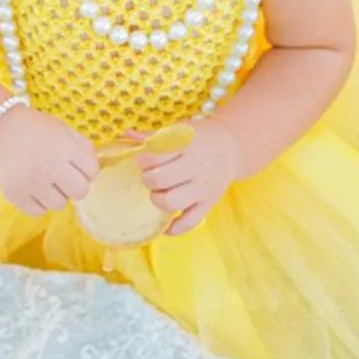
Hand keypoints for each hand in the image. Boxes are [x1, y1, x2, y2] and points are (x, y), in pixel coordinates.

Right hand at [0, 106, 98, 216]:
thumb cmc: (36, 128)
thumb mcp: (63, 129)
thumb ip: (82, 146)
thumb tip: (94, 168)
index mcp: (65, 148)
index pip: (92, 171)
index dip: (89, 170)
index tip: (80, 168)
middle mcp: (51, 167)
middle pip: (81, 192)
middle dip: (77, 186)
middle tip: (66, 179)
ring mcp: (33, 184)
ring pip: (60, 205)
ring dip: (58, 196)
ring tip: (48, 183)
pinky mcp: (16, 196)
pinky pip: (39, 212)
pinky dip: (39, 203)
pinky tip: (35, 190)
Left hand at [137, 120, 239, 235]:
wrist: (231, 147)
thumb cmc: (200, 137)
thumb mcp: (179, 130)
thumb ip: (153, 136)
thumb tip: (127, 135)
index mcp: (186, 145)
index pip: (156, 155)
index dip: (144, 159)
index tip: (144, 159)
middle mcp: (195, 167)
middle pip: (160, 179)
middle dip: (148, 178)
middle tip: (150, 175)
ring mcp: (202, 188)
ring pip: (172, 203)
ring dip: (158, 199)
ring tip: (158, 192)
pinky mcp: (208, 204)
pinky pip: (189, 223)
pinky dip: (174, 228)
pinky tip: (165, 225)